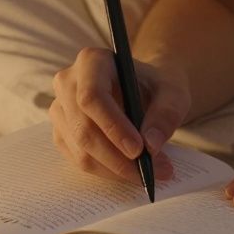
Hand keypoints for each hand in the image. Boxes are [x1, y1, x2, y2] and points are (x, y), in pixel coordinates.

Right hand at [49, 47, 190, 182]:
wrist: (144, 90)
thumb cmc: (157, 87)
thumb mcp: (173, 93)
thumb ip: (167, 114)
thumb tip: (151, 145)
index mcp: (92, 61)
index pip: (92, 96)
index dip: (113, 126)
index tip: (138, 150)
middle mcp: (67, 82)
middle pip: (83, 128)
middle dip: (117, 157)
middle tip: (151, 171)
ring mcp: (60, 109)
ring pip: (81, 150)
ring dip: (115, 169)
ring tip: (149, 172)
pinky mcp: (61, 132)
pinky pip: (79, 160)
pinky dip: (107, 171)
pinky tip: (130, 170)